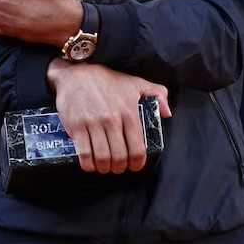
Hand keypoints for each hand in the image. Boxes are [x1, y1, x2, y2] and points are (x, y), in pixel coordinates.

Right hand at [47, 59, 171, 174]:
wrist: (76, 74)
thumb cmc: (107, 81)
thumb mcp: (135, 83)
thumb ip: (157, 94)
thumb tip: (167, 113)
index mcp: (129, 112)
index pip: (137, 149)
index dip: (137, 164)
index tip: (134, 166)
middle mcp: (112, 119)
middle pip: (119, 157)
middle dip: (119, 168)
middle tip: (117, 166)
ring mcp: (93, 123)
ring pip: (102, 158)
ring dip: (104, 168)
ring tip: (104, 166)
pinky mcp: (76, 126)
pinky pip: (84, 154)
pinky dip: (88, 165)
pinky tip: (90, 163)